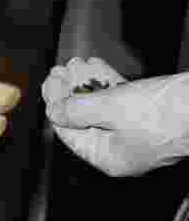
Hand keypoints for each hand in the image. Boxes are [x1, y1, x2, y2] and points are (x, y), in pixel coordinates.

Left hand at [44, 62, 188, 176]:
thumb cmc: (169, 112)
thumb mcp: (112, 107)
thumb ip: (78, 110)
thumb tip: (55, 112)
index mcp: (109, 158)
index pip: (69, 132)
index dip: (56, 104)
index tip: (51, 81)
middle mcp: (121, 150)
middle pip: (83, 119)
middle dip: (71, 91)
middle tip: (62, 69)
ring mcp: (137, 133)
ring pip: (102, 107)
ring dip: (88, 83)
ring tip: (79, 62)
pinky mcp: (152, 116)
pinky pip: (121, 101)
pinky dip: (108, 84)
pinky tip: (98, 66)